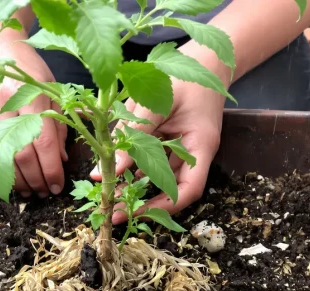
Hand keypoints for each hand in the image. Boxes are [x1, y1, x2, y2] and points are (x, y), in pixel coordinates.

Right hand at [0, 41, 67, 197]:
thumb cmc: (30, 71)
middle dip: (33, 180)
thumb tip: (59, 160)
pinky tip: (4, 174)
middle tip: (42, 192)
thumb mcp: (52, 91)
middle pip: (19, 155)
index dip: (50, 170)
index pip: (42, 143)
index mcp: (30, 96)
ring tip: (26, 190)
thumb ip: (58, 125)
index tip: (57, 186)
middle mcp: (3, 104)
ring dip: (12, 180)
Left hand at [91, 45, 226, 224]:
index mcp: (200, 146)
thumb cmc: (185, 73)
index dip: (164, 207)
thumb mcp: (157, 100)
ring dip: (134, 186)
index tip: (137, 215)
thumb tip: (107, 171)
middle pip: (171, 189)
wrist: (203, 57)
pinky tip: (111, 170)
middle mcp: (193, 152)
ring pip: (157, 175)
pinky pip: (151, 158)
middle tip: (112, 211)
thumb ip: (133, 135)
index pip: (189, 189)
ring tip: (107, 193)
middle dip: (142, 203)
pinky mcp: (169, 139)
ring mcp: (182, 146)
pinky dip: (133, 166)